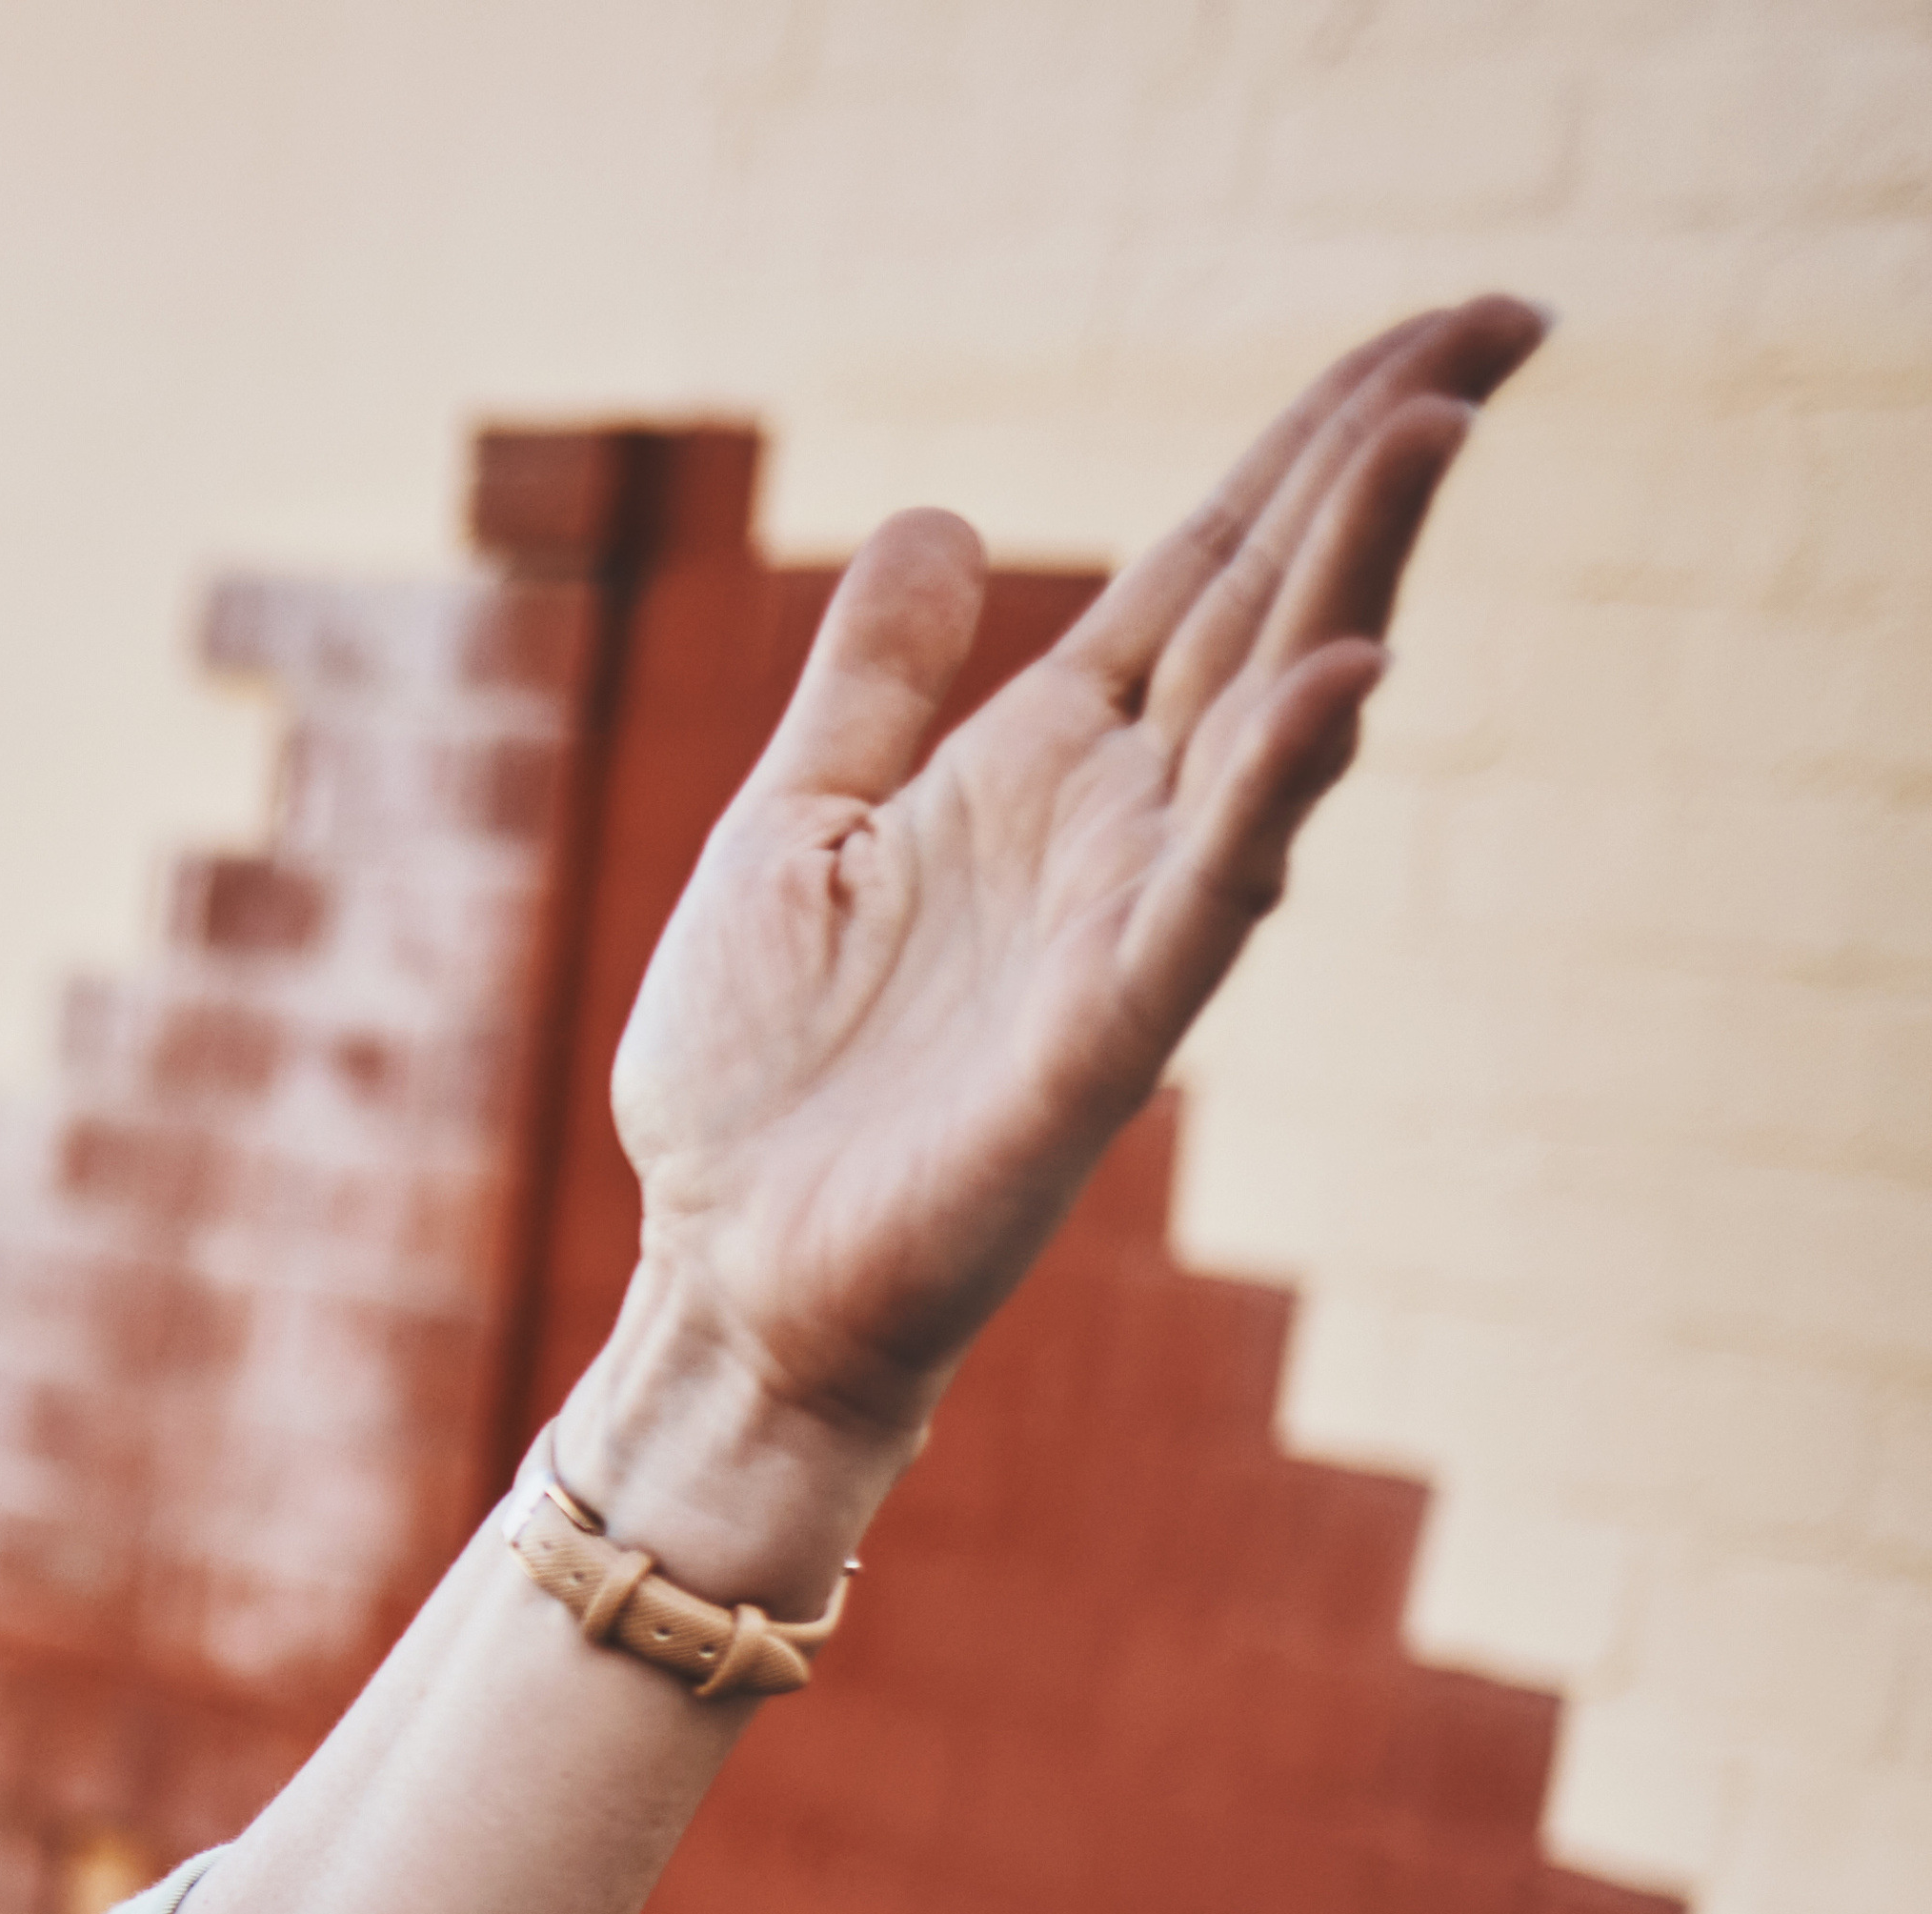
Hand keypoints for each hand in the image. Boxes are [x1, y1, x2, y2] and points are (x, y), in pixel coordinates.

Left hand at [598, 299, 1536, 1559]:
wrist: (722, 1277)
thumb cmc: (754, 1081)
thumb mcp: (788, 823)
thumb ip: (873, 679)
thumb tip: (941, 515)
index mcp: (1041, 761)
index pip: (1209, 565)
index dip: (1310, 444)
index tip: (1434, 330)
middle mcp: (1113, 818)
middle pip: (1274, 599)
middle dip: (1380, 459)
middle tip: (1508, 317)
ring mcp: (1123, 919)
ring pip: (1271, 713)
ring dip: (1355, 573)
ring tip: (1434, 428)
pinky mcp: (1105, 1031)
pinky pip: (1211, 891)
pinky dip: (1275, 785)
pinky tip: (1342, 684)